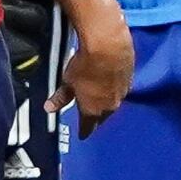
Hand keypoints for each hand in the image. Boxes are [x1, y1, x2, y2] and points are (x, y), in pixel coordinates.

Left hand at [60, 0, 133, 125]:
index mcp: (93, 110)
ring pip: (114, 102)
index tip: (82, 134)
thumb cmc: (84, 65)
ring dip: (106, 101)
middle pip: (102, 116)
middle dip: (96, 117)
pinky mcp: (130, 78)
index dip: (84, 131)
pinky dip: (114, 87)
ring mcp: (123, 92)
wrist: (108, 44)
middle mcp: (110, 106)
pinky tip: (110, 80)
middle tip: (90, 115)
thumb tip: (49, 108)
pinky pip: (121, 88)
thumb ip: (60, 97)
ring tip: (100, 96)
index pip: (88, 127)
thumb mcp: (68, 81)